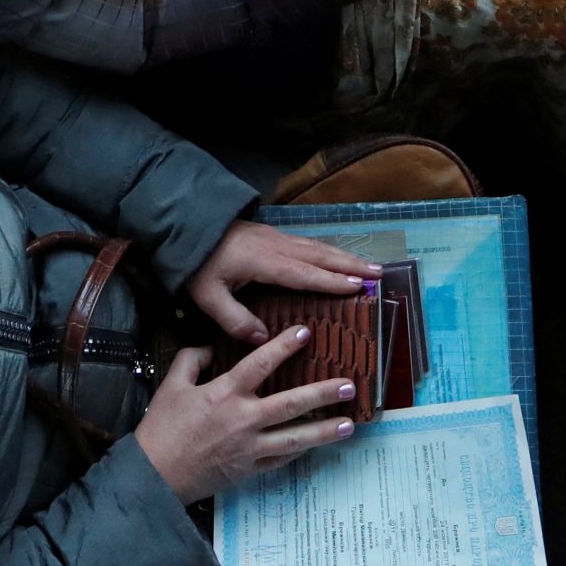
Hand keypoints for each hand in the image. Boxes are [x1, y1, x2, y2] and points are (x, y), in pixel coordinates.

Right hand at [133, 330, 356, 502]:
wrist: (155, 475)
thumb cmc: (161, 429)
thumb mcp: (171, 385)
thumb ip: (192, 359)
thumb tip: (211, 347)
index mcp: (223, 394)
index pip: (260, 364)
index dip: (284, 346)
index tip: (306, 333)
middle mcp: (242, 420)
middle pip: (290, 403)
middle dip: (322, 394)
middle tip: (349, 385)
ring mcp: (249, 448)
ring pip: (294, 437)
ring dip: (323, 430)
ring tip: (348, 424)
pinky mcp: (250, 469)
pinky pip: (281, 459)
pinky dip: (300, 451)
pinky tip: (317, 445)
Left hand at [185, 221, 379, 343]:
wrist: (186, 226)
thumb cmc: (196, 264)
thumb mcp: (208, 296)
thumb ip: (234, 319)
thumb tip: (265, 340)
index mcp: (263, 261)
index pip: (303, 273)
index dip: (330, 281)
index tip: (357, 286)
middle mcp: (276, 247)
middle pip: (320, 256)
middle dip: (350, 264)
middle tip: (379, 274)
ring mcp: (276, 238)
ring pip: (317, 247)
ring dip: (345, 256)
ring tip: (369, 266)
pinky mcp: (273, 236)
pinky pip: (309, 244)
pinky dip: (329, 251)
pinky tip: (338, 258)